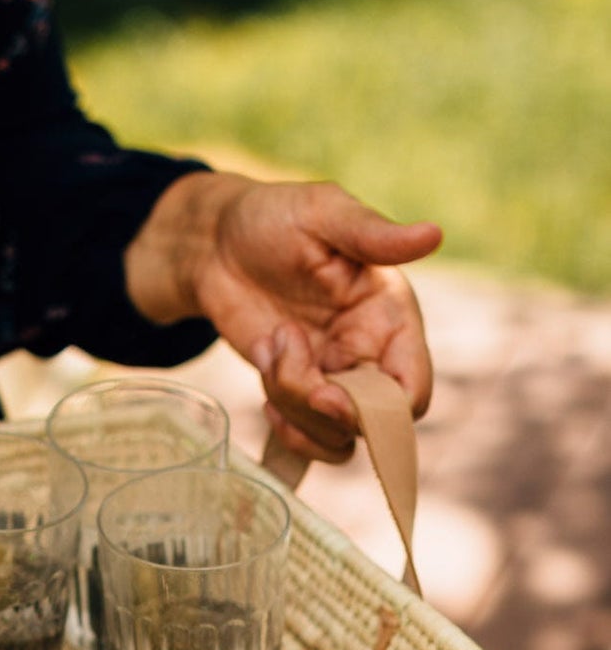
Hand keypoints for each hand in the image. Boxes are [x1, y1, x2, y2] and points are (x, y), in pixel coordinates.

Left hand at [125, 171, 441, 462]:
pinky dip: (284, 427)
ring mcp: (333, 377)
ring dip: (293, 408)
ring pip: (334, 436)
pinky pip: (307, 436)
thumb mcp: (323, 213)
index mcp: (389, 316)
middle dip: (320, 408)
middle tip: (281, 360)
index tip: (326, 394)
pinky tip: (264, 386)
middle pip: (368, 423)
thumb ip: (375, 234)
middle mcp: (370, 354)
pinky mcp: (299, 390)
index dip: (381, 412)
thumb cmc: (274, 216)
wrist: (215, 242)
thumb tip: (434, 234)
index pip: (412, 390)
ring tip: (270, 345)